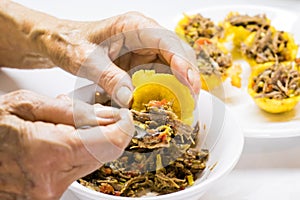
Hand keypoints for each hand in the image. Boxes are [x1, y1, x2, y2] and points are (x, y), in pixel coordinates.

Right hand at [0, 90, 133, 198]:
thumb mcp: (26, 105)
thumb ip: (74, 111)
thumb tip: (110, 115)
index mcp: (50, 152)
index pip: (112, 143)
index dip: (123, 126)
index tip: (122, 116)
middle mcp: (52, 181)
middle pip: (104, 153)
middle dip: (104, 131)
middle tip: (87, 116)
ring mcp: (49, 195)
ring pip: (92, 162)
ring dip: (87, 142)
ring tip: (61, 128)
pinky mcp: (48, 198)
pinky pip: (76, 172)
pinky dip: (74, 155)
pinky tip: (55, 143)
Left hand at [32, 12, 199, 106]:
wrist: (63, 43)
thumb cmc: (72, 44)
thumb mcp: (86, 61)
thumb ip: (108, 77)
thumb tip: (130, 98)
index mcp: (134, 26)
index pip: (167, 41)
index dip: (183, 62)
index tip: (190, 84)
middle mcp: (145, 35)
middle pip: (178, 53)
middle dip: (188, 77)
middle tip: (191, 102)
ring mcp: (146, 49)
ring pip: (174, 65)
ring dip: (181, 85)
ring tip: (185, 107)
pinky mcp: (143, 62)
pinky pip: (163, 75)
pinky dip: (169, 90)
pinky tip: (169, 104)